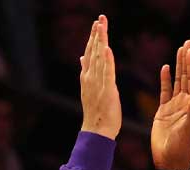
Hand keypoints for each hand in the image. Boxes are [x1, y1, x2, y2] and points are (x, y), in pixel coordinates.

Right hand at [79, 15, 120, 140]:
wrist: (96, 131)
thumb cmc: (96, 112)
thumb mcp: (90, 88)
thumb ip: (87, 71)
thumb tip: (82, 57)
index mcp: (88, 76)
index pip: (91, 52)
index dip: (94, 37)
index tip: (97, 23)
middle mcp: (91, 77)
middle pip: (94, 51)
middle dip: (97, 34)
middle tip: (100, 18)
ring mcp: (98, 84)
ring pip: (99, 58)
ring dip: (101, 41)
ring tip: (102, 26)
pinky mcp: (107, 91)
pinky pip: (107, 73)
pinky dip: (107, 60)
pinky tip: (107, 48)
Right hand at [152, 40, 189, 169]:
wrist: (169, 160)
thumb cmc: (182, 146)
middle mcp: (185, 103)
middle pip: (187, 76)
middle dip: (187, 59)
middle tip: (188, 42)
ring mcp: (174, 106)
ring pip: (177, 81)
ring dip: (178, 66)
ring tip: (180, 49)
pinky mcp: (163, 111)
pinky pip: (164, 91)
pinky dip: (165, 79)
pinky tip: (166, 68)